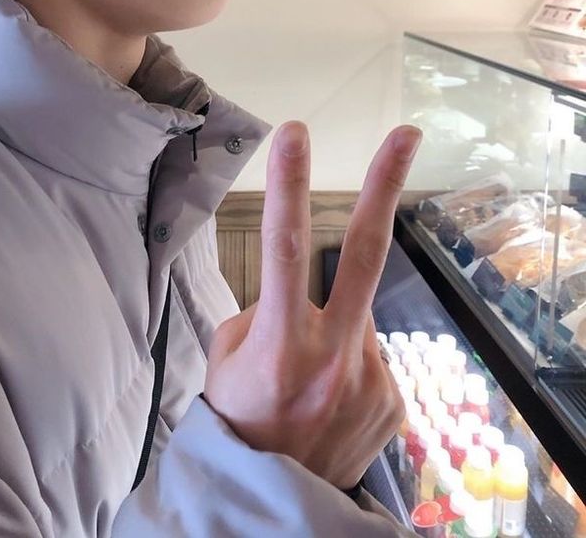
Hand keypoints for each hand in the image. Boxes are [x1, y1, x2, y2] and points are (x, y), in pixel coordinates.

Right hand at [204, 120, 421, 490]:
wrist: (271, 507)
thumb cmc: (236, 424)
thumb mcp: (226, 363)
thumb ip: (264, 315)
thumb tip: (295, 294)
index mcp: (279, 347)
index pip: (283, 249)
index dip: (287, 186)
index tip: (293, 133)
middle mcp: (332, 359)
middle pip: (366, 254)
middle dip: (385, 186)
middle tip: (406, 135)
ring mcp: (372, 381)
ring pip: (356, 316)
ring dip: (333, 326)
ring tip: (307, 377)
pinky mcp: (394, 401)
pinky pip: (369, 357)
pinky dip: (346, 364)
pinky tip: (328, 400)